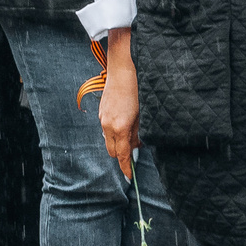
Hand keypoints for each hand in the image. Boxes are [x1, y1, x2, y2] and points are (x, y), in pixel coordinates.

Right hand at [99, 28, 138, 174]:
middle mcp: (108, 125)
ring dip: (118, 143)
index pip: (121, 155)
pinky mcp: (102, 111)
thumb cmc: (138, 89)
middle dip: (121, 156)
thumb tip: (137, 147)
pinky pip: (106, 129)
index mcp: (120, 127)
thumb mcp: (144, 114)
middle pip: (112, 151)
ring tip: (132, 135)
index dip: (126, 168)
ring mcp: (103, 118)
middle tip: (136, 152)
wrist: (124, 67)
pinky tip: (125, 124)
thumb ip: (139, 133)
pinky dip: (114, 132)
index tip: (131, 177)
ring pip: (108, 140)